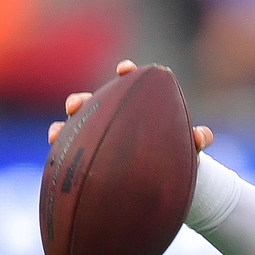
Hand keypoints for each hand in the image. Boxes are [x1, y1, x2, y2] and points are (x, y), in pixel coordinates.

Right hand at [46, 59, 212, 150]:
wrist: (169, 186)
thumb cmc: (179, 159)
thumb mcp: (190, 151)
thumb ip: (196, 141)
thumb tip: (200, 135)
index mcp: (138, 110)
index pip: (131, 84)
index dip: (127, 73)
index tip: (125, 69)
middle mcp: (113, 119)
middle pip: (92, 104)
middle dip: (81, 101)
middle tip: (76, 105)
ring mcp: (98, 138)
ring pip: (75, 130)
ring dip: (62, 129)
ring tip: (56, 134)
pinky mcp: (89, 159)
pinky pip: (70, 155)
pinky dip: (60, 153)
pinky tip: (54, 158)